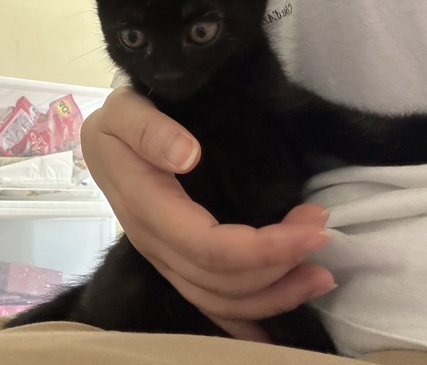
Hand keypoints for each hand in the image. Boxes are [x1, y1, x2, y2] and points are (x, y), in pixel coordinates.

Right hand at [81, 87, 335, 340]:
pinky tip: (281, 312)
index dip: (265, 248)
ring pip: (218, 300)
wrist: (103, 141)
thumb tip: (188, 156)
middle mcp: (155, 245)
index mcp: (147, 209)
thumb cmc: (120, 122)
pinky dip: (249, 314)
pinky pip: (210, 303)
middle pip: (221, 282)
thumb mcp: (124, 111)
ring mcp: (163, 259)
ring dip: (274, 294)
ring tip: (320, 275)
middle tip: (324, 235)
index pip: (209, 247)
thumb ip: (150, 130)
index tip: (314, 229)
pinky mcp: (175, 262)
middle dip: (280, 266)